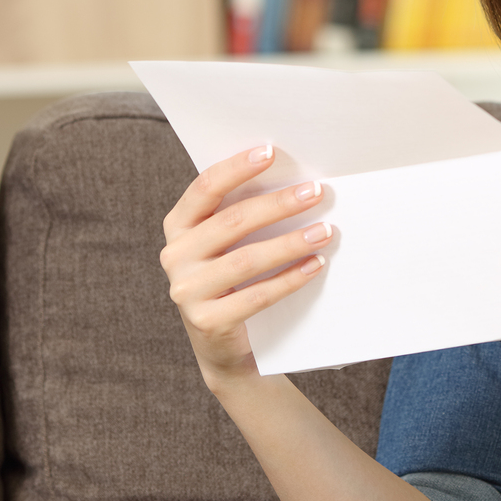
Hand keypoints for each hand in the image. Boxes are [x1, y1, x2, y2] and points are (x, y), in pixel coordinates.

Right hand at [160, 145, 332, 387]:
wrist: (225, 348)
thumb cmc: (234, 280)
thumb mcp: (228, 244)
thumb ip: (242, 213)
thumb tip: (294, 179)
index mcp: (178, 226)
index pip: (205, 188)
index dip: (237, 168)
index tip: (271, 151)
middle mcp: (175, 255)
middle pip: (232, 221)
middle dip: (279, 204)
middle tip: (316, 192)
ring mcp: (187, 291)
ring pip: (247, 260)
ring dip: (291, 242)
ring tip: (325, 231)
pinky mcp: (207, 321)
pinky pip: (256, 296)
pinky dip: (290, 279)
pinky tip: (315, 265)